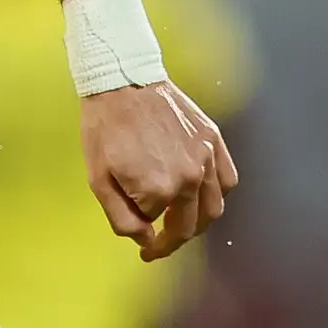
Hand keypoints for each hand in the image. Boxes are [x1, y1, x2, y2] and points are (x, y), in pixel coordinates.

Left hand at [81, 80, 235, 260]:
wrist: (122, 82)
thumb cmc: (104, 129)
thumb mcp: (99, 180)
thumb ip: (123, 219)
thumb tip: (146, 240)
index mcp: (160, 189)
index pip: (158, 227)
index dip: (147, 235)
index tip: (142, 244)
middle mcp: (189, 177)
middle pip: (190, 225)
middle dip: (174, 241)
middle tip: (161, 246)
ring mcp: (206, 157)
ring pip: (214, 207)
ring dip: (200, 224)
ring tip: (184, 226)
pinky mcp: (213, 139)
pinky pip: (228, 178)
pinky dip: (219, 195)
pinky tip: (203, 197)